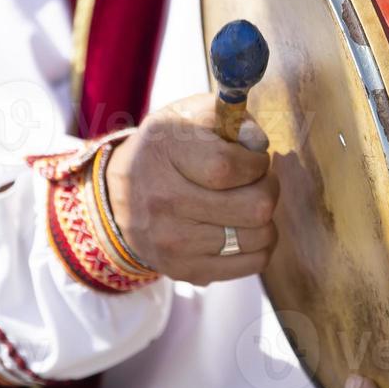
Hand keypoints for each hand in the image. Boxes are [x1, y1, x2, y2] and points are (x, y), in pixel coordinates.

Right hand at [105, 93, 277, 285]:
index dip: (256, 162)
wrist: (120, 198)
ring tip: (247, 204)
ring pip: (260, 237)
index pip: (228, 167)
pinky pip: (253, 263)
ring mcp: (174, 242)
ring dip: (265, 218)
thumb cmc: (168, 150)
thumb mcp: (189, 116)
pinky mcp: (186, 270)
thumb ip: (230, 118)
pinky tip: (243, 228)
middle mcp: (164, 201)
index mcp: (164, 153)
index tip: (255, 158)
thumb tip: (257, 142)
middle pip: (254, 207)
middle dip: (268, 189)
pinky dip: (259, 246)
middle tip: (257, 181)